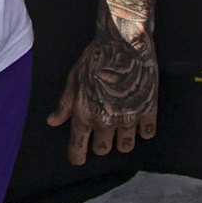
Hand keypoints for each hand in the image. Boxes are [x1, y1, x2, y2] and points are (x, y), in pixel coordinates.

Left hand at [50, 27, 158, 163]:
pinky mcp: (148, 110)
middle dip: (101, 144)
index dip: (77, 156)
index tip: (78, 159)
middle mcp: (106, 120)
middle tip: (101, 134)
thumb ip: (64, 104)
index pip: (78, 147)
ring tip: (120, 127)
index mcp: (85, 114)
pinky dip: (143, 130)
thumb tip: (53, 122)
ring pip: (126, 146)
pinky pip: (147, 133)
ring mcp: (129, 117)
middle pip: (104, 149)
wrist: (124, 43)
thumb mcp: (73, 80)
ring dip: (122, 140)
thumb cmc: (95, 58)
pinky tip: (139, 120)